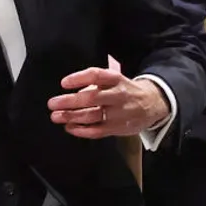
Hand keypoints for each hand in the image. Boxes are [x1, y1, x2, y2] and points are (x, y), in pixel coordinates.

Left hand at [47, 67, 168, 138]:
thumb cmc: (124, 90)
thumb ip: (94, 84)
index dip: (79, 78)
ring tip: (56, 116)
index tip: (63, 83)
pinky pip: (97, 131)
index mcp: (116, 79)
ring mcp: (119, 113)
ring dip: (71, 117)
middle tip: (52, 103)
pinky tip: (69, 127)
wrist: (152, 103)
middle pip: (92, 98)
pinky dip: (81, 130)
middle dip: (69, 101)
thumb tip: (71, 92)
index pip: (96, 75)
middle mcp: (118, 95)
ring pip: (93, 116)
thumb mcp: (113, 80)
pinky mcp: (118, 128)